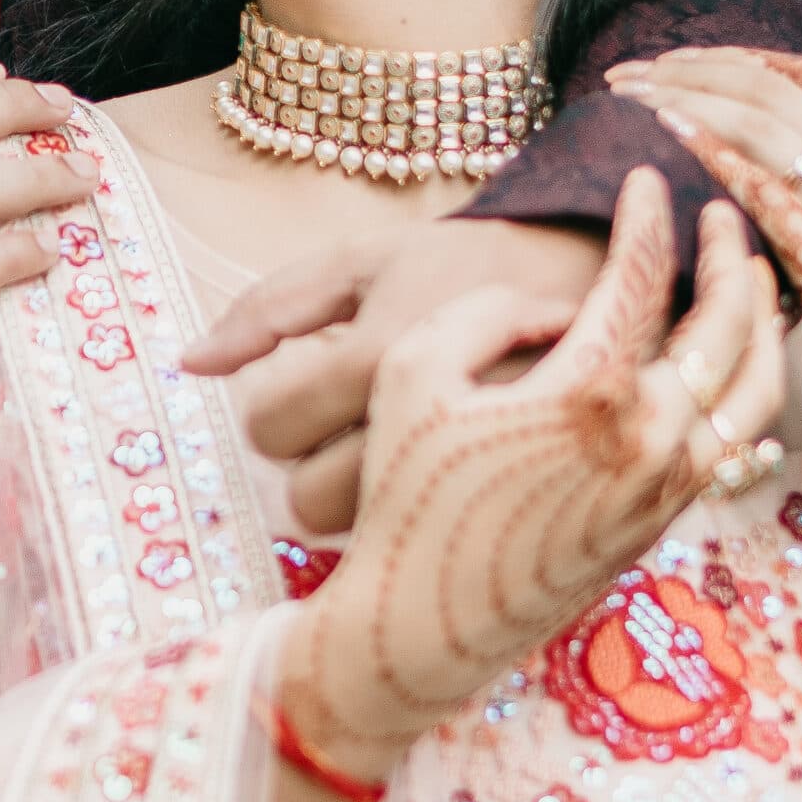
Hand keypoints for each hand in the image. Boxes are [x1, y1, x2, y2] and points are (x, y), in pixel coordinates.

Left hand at [187, 218, 606, 531]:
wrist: (610, 284)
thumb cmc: (469, 265)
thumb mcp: (368, 260)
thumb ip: (271, 307)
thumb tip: (191, 363)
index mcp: (384, 358)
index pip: (269, 428)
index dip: (272, 411)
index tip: (303, 389)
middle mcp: (430, 426)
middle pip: (309, 500)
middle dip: (314, 461)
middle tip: (349, 420)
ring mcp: (480, 475)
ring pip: (364, 536)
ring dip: (364, 496)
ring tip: (396, 443)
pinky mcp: (519, 509)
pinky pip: (426, 541)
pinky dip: (418, 513)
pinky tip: (440, 468)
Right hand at [278, 171, 784, 784]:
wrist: (423, 624)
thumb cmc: (405, 498)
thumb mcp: (410, 376)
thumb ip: (485, 315)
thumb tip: (558, 310)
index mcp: (588, 393)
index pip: (641, 280)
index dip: (645, 220)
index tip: (646, 179)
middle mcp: (647, 441)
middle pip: (726, 330)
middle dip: (731, 261)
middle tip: (722, 218)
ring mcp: (662, 490)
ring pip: (753, 397)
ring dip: (762, 330)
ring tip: (754, 287)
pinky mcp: (658, 528)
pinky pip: (736, 455)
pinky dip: (752, 404)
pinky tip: (746, 386)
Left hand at [610, 46, 801, 408]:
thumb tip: (774, 166)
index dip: (735, 60)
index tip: (676, 58)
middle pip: (771, 86)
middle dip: (691, 70)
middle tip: (627, 71)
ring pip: (762, 118)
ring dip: (685, 95)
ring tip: (627, 93)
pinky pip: (764, 181)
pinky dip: (714, 145)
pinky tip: (669, 128)